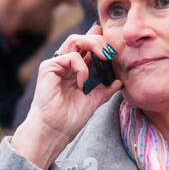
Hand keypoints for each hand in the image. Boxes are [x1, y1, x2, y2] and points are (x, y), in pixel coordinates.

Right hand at [11, 24, 122, 169]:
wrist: (56, 130)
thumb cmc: (71, 118)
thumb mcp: (95, 100)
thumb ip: (106, 89)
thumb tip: (120, 81)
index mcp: (75, 69)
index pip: (87, 47)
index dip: (98, 39)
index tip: (112, 43)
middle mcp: (65, 64)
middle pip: (82, 39)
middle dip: (99, 40)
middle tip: (111, 52)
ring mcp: (56, 64)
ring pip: (75, 40)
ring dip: (93, 45)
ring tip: (103, 58)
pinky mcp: (48, 67)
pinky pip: (70, 56)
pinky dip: (82, 68)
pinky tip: (83, 83)